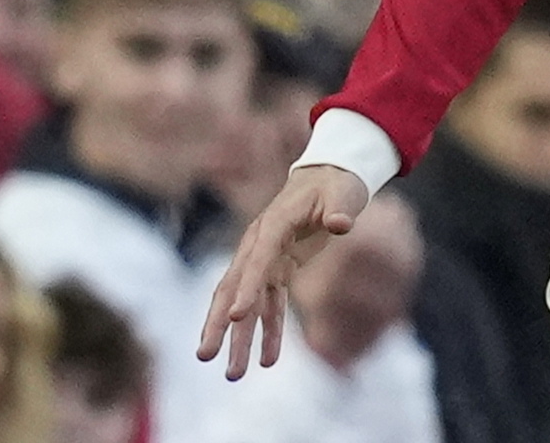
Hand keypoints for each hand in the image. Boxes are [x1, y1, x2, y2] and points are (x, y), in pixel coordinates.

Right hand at [199, 163, 372, 375]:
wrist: (331, 175)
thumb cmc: (337, 184)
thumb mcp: (344, 192)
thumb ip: (340, 208)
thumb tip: (340, 224)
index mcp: (273, 224)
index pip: (256, 260)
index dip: (246, 289)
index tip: (237, 318)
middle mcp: (261, 243)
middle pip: (232, 286)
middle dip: (219, 322)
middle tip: (205, 355)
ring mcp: (266, 258)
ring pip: (245, 302)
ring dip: (238, 338)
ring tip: (233, 374)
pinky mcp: (278, 268)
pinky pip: (269, 305)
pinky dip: (268, 332)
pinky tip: (268, 360)